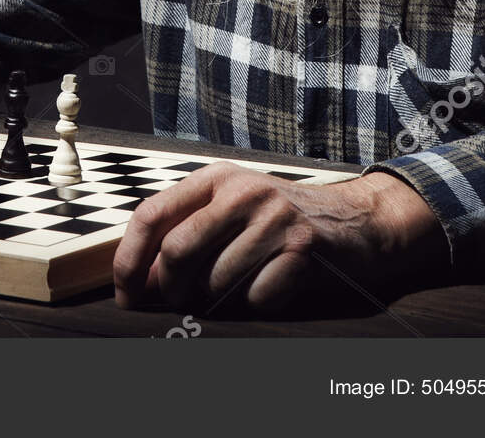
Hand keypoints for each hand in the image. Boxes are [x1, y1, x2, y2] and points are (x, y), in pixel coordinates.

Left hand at [112, 163, 445, 314]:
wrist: (357, 220)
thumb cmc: (280, 221)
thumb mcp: (231, 208)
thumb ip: (186, 233)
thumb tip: (140, 283)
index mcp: (214, 178)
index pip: (150, 214)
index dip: (130, 261)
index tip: (126, 294)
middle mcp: (241, 191)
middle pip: (177, 253)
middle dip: (171, 290)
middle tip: (182, 304)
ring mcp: (273, 217)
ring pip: (215, 282)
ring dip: (217, 302)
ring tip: (235, 292)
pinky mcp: (302, 247)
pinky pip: (256, 298)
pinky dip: (255, 305)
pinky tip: (269, 289)